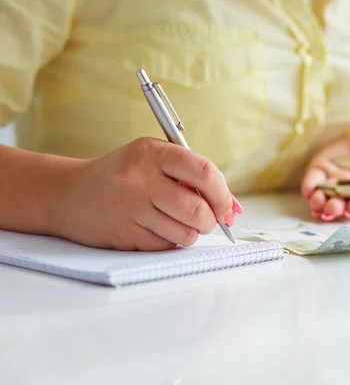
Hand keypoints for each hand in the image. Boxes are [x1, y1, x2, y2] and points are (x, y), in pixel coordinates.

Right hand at [53, 137, 242, 250]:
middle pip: (198, 210)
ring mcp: (131, 208)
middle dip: (210, 221)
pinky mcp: (124, 233)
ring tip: (178, 223)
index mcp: (153, 152)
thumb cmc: (122, 175)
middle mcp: (141, 178)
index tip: (226, 206)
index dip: (223, 194)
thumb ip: (191, 175)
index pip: (204, 172)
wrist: (69, 194)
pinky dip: (169, 242)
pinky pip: (165, 246)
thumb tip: (232, 207)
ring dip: (190, 233)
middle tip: (206, 220)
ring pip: (184, 233)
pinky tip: (156, 229)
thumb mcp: (152, 159)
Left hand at [301, 133, 349, 220]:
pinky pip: (313, 185)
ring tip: (316, 202)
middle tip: (330, 208)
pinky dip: (309, 189)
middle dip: (335, 208)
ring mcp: (336, 185)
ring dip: (319, 203)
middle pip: (343, 204)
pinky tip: (308, 191)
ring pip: (326, 199)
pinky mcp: (322, 174)